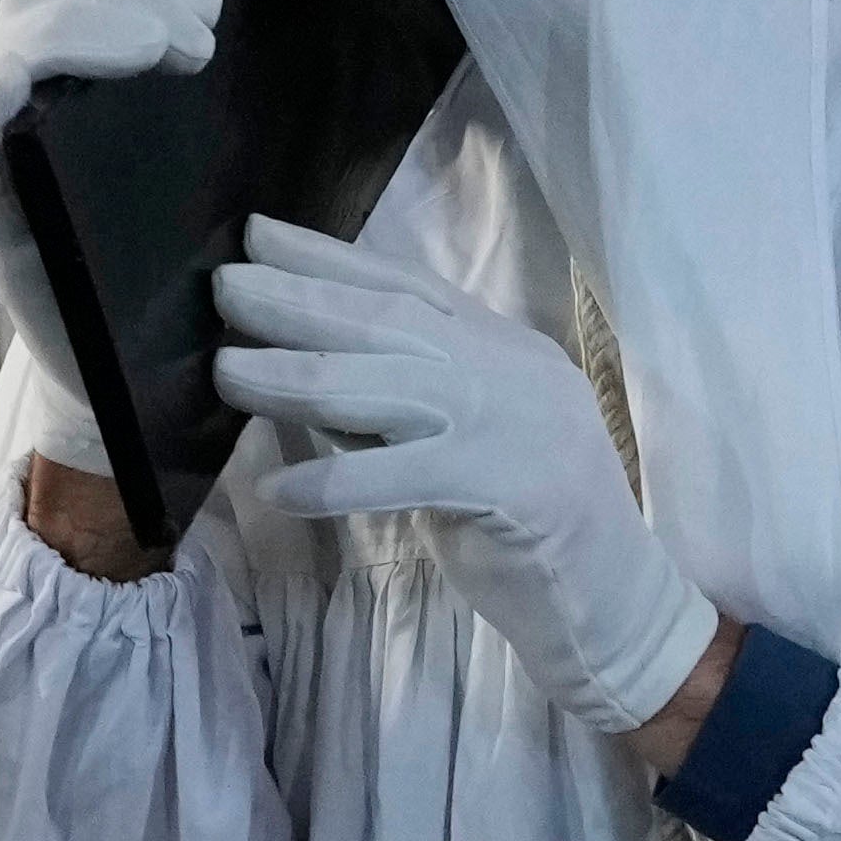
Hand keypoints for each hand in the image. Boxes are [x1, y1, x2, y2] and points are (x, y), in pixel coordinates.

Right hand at [0, 0, 227, 403]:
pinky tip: (59, 76)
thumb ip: (136, 16)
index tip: (206, 5)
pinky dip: (10, 85)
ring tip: (174, 54)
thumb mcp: (158, 111)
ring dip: (96, 24)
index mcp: (48, 61)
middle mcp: (7, 93)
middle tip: (202, 38)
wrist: (132, 357)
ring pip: (11, 40)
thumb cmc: (145, 235)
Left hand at [208, 220, 721, 736]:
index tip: (259, 237)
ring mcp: (508, 423)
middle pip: (385, 320)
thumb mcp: (466, 443)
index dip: (329, 258)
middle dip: (298, 300)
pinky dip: (332, 480)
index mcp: (501, 348)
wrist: (616, 603)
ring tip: (225, 372)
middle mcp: (506, 369)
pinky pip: (398, 476)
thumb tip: (303, 375)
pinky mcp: (503, 486)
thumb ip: (402, 406)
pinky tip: (278, 490)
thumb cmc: (529, 528)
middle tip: (223, 286)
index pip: (406, 285)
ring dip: (295, 377)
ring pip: (382, 384)